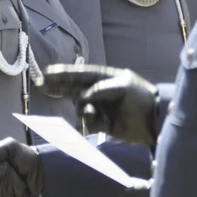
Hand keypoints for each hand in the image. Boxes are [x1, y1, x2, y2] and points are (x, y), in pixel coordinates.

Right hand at [41, 64, 158, 145]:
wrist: (155, 121)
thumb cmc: (142, 98)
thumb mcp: (124, 86)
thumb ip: (100, 89)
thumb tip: (83, 97)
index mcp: (105, 78)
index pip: (80, 74)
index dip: (63, 73)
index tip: (47, 73)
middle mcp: (99, 91)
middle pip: (74, 88)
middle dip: (58, 87)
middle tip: (42, 86)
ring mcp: (100, 107)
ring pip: (80, 107)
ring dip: (84, 111)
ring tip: (95, 115)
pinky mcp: (103, 123)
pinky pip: (88, 122)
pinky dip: (92, 122)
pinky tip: (103, 123)